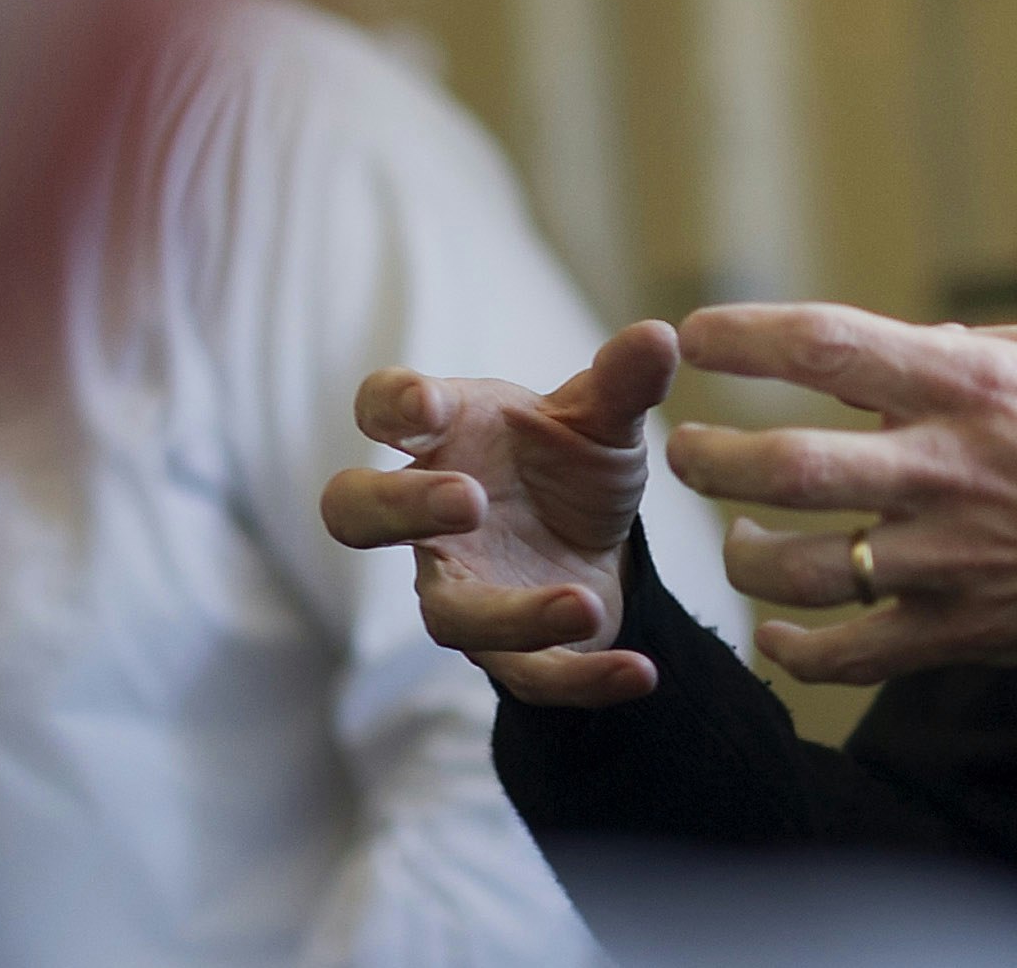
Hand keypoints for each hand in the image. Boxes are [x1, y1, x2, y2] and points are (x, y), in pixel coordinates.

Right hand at [318, 319, 678, 705]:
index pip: (380, 408)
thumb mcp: (601, 419)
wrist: (597, 542)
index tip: (426, 407)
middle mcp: (429, 519)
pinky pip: (531, 677)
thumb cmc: (568, 464)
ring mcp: (461, 587)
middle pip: (355, 513)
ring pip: (449, 616)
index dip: (391, 406)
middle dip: (399, 506)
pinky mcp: (509, 651)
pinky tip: (641, 671)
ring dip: (512, 614)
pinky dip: (586, 681)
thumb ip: (622, 382)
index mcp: (443, 437)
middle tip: (467, 498)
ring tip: (581, 604)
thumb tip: (661, 335)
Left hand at [666, 304, 1016, 685]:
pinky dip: (797, 652)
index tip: (696, 335)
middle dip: (712, 457)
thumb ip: (974, 346)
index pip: (828, 346)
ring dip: (744, 555)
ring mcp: (950, 561)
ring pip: (802, 568)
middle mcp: (947, 470)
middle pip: (788, 466)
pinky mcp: (963, 633)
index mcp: (972, 385)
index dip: (746, 338)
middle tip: (684, 449)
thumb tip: (905, 342)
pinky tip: (776, 633)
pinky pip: (850, 657)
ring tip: (735, 538)